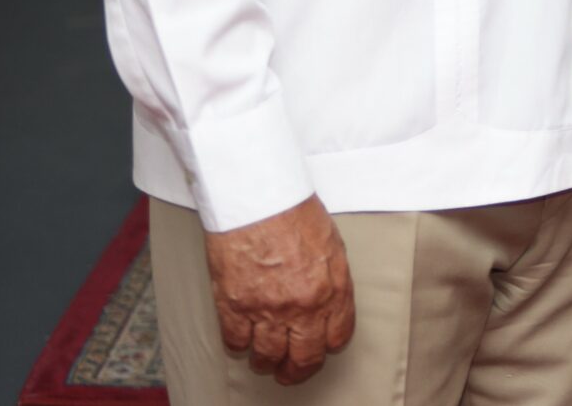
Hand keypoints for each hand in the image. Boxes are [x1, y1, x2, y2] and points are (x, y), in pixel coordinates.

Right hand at [203, 196, 354, 385]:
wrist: (257, 198)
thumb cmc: (294, 212)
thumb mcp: (331, 246)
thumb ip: (333, 279)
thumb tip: (331, 304)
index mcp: (332, 288)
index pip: (337, 336)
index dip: (329, 346)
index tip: (322, 348)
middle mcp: (303, 306)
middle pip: (304, 357)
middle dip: (298, 370)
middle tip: (292, 372)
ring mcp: (267, 309)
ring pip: (268, 357)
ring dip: (267, 362)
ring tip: (266, 361)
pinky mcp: (234, 306)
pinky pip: (236, 343)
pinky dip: (239, 345)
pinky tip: (242, 340)